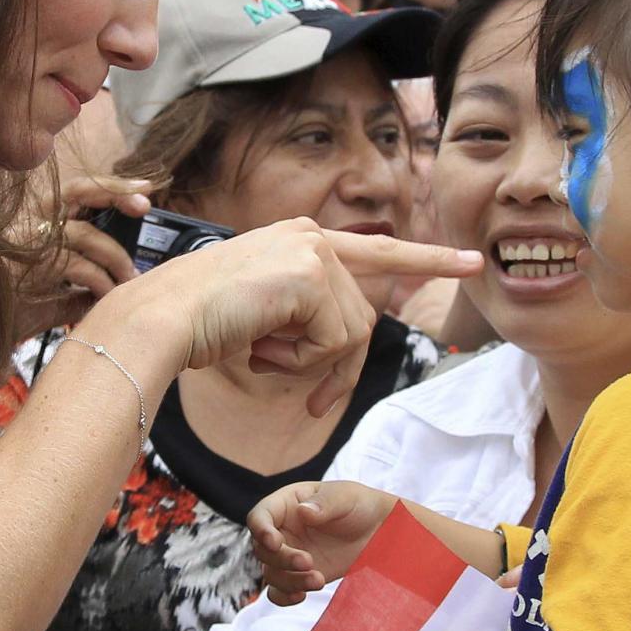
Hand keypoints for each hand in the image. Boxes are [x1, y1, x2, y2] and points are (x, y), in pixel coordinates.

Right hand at [11, 175, 147, 337]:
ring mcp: (25, 239)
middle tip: (145, 203)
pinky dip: (99, 281)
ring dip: (115, 257)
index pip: (75, 193)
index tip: (144, 188)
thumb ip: (77, 293)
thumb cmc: (7, 316)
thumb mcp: (50, 303)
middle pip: (78, 190)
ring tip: (129, 279)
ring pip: (85, 234)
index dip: (109, 187)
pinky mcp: (26, 261)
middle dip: (115, 191)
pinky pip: (76, 265)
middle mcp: (28, 222)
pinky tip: (107, 297)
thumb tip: (107, 294)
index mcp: (34, 224)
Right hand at [137, 219, 479, 417]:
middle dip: (336, 366)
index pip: (378, 250)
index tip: (470, 262)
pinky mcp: (309, 275)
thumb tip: (348, 337)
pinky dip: (298, 361)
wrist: (161, 321)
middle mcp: (311, 236)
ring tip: (256, 349)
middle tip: (303, 394)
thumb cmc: (197, 326)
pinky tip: (258, 344)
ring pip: (349, 333)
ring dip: (304, 362)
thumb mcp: (263, 316)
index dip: (428, 258)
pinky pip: (333, 342)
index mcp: (299, 240)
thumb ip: (307, 315)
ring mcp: (312, 250)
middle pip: (362, 315)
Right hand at [248, 480, 398, 603]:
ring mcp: (289, 555)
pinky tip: (301, 596)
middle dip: (282, 559)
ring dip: (290, 581)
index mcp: (286, 505)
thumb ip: (325, 503)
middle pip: (262, 550)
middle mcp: (281, 531)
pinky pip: (279, 591)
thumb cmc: (359, 505)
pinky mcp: (299, 576)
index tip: (275, 542)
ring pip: (271, 573)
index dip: (260, 529)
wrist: (379, 532)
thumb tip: (303, 512)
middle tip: (309, 562)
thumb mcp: (345, 497)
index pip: (259, 516)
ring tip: (319, 580)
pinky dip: (284, 598)